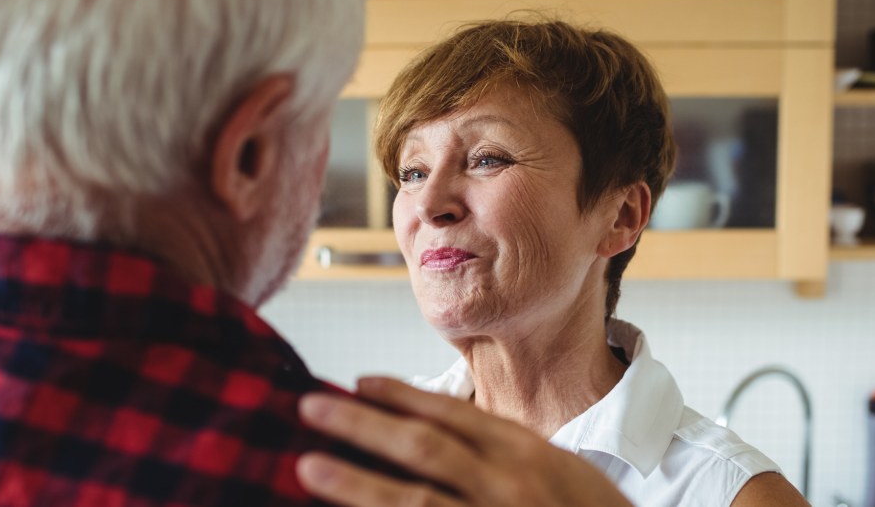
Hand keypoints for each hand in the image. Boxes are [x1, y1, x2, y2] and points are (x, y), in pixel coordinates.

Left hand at [296, 377, 634, 506]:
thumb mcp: (565, 474)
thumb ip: (512, 453)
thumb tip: (450, 435)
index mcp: (530, 454)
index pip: (454, 414)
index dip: (400, 396)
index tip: (359, 380)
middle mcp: (509, 486)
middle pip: (423, 449)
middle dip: (362, 425)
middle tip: (311, 407)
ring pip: (414, 502)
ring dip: (355, 483)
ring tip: (309, 465)